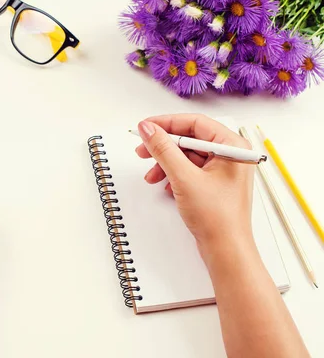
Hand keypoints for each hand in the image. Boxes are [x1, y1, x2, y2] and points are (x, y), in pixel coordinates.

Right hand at [135, 114, 254, 254]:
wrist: (226, 251)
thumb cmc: (217, 218)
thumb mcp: (183, 178)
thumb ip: (163, 149)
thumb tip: (148, 129)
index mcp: (232, 146)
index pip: (195, 123)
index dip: (167, 123)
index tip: (145, 128)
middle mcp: (231, 154)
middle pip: (189, 139)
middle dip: (164, 147)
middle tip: (142, 151)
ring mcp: (223, 170)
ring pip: (187, 156)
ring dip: (166, 164)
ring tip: (151, 177)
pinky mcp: (214, 184)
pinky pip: (190, 170)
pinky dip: (174, 176)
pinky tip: (166, 188)